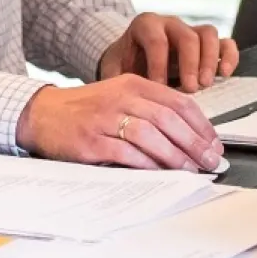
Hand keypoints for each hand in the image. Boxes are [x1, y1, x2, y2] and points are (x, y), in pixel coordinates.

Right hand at [16, 74, 223, 170]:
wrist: (42, 113)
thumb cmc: (87, 109)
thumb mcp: (120, 96)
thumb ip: (150, 109)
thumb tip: (188, 137)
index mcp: (133, 83)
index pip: (178, 101)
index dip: (201, 125)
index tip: (214, 143)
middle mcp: (121, 97)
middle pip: (168, 119)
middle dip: (194, 143)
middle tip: (209, 161)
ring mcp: (105, 118)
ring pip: (150, 135)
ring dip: (174, 156)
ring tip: (189, 170)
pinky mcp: (91, 141)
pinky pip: (126, 153)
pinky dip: (147, 164)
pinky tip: (160, 173)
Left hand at [99, 14, 237, 92]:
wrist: (130, 58)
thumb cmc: (123, 65)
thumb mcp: (114, 70)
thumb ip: (118, 82)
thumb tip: (123, 103)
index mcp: (145, 25)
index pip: (156, 39)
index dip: (159, 64)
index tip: (158, 87)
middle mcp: (170, 24)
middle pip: (187, 36)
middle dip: (189, 63)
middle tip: (190, 88)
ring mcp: (191, 31)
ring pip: (208, 34)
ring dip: (210, 60)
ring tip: (205, 85)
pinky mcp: (207, 44)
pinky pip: (225, 43)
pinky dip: (229, 57)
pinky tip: (225, 75)